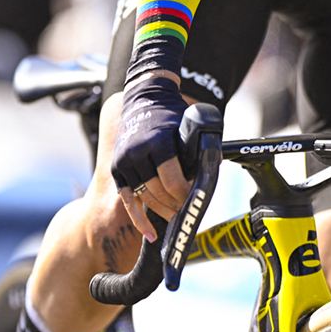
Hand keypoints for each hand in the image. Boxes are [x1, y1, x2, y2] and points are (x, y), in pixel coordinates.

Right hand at [111, 73, 190, 239]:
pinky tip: (151, 233)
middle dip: (175, 203)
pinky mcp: (115, 169)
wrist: (144, 98)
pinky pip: (127, 200)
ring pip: (144, 197)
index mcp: (158, 141)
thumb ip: (198, 147)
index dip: (185, 193)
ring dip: (161, 211)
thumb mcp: (188, 125)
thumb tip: (215, 169)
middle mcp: (137, 152)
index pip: (172, 179)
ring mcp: (123, 162)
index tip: (194, 196)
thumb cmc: (172, 113)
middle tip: (187, 208)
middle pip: (158, 191)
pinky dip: (139, 219)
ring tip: (176, 216)